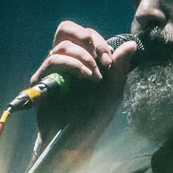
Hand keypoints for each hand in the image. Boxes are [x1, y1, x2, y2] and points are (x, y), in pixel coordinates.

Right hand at [31, 21, 137, 140]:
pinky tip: (85, 76)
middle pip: (66, 29)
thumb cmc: (94, 119)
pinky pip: (52, 61)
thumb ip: (119, 68)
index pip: (84, 34)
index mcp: (81, 60)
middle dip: (88, 39)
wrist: (78, 142)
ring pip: (62, 45)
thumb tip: (131, 45)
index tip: (110, 61)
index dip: (98, 41)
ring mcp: (51, 71)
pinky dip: (71, 64)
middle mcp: (64, 62)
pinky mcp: (41, 82)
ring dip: (84, 57)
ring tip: (94, 76)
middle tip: (101, 58)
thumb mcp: (112, 92)